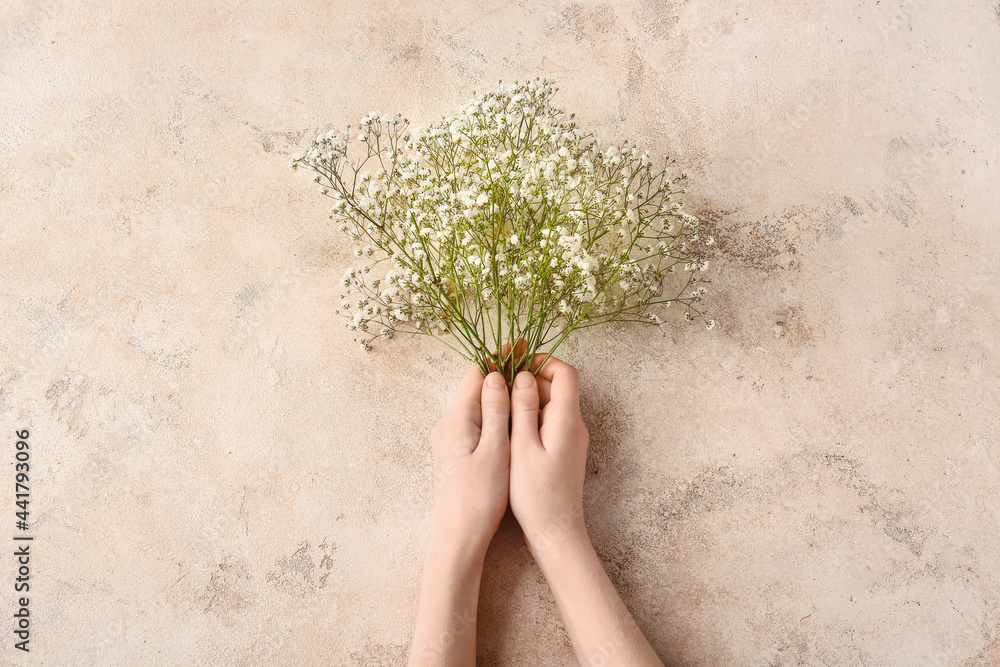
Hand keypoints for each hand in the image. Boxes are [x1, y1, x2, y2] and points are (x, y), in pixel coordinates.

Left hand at [427, 366, 510, 559]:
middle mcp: (447, 424)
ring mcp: (448, 439)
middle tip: (533, 370)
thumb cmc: (478, 498)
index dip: (501, 360)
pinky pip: (476, 424)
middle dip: (503, 377)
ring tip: (528, 393)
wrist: (457, 538)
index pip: (477, 374)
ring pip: (477, 406)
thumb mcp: (495, 450)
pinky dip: (494, 418)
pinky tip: (513, 424)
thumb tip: (497, 376)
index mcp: (456, 419)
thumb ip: (497, 411)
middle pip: (476, 387)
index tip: (524, 350)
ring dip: (500, 398)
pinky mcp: (454, 453)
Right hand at [507, 355, 589, 559]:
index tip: (515, 364)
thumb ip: (524, 409)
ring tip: (498, 406)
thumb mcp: (522, 447)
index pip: (565, 372)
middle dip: (528, 380)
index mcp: (567, 419)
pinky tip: (508, 429)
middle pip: (556, 387)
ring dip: (526, 400)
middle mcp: (574, 425)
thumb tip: (524, 377)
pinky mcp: (564, 451)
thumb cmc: (537, 495)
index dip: (542, 361)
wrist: (556, 532)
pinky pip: (548, 423)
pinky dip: (530, 418)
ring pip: (550, 405)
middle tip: (498, 383)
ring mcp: (571, 439)